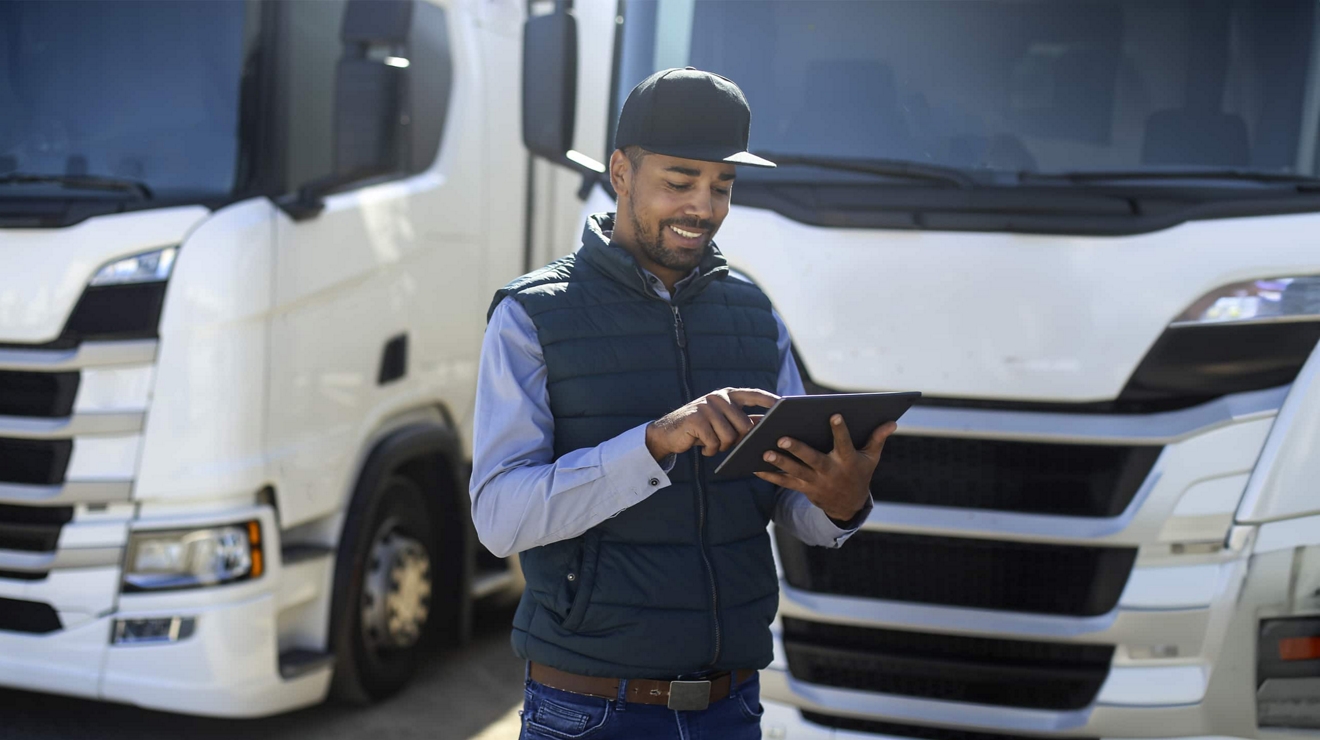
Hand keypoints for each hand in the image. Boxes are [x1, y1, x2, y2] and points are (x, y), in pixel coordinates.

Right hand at [645, 388, 779, 459]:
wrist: (669, 433)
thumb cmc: (701, 428)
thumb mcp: (722, 421)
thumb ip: (742, 420)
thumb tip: (768, 427)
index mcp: (728, 395)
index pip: (754, 395)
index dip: (770, 401)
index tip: (785, 405)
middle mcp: (719, 397)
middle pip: (744, 425)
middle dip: (738, 440)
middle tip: (725, 444)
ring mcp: (707, 407)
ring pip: (730, 436)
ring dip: (722, 446)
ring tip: (712, 444)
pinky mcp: (696, 419)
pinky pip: (714, 442)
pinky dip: (710, 450)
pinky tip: (703, 447)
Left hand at [754, 415, 897, 520]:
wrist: (848, 505)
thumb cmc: (859, 473)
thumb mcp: (871, 458)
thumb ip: (877, 438)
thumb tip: (892, 422)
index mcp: (847, 461)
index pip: (844, 443)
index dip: (840, 430)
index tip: (834, 414)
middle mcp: (830, 471)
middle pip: (812, 459)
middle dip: (797, 449)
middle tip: (782, 437)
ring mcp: (815, 482)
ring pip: (795, 471)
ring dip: (779, 462)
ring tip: (764, 451)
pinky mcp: (804, 488)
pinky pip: (784, 482)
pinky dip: (769, 476)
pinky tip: (754, 467)